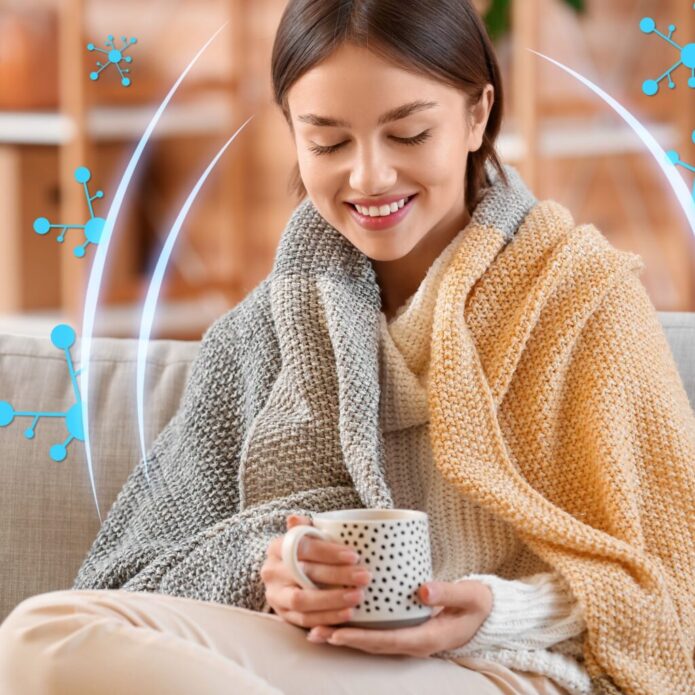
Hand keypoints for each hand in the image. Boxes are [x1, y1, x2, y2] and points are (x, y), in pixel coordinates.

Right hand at [260, 515, 372, 627]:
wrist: (285, 576)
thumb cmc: (303, 552)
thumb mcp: (304, 535)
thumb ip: (305, 527)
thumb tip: (294, 518)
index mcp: (277, 547)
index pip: (303, 547)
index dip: (328, 552)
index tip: (354, 556)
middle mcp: (272, 572)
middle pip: (305, 574)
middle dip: (338, 576)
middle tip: (364, 576)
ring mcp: (276, 595)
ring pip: (302, 600)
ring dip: (333, 600)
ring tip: (358, 596)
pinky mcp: (283, 615)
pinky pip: (304, 620)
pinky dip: (327, 618)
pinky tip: (348, 613)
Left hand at [305, 579, 492, 657]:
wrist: (487, 614)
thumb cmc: (478, 604)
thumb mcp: (470, 596)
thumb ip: (449, 592)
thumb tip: (422, 590)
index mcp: (428, 639)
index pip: (388, 642)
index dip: (361, 639)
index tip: (337, 634)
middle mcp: (414, 643)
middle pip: (373, 645)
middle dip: (344, 639)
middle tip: (314, 632)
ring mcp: (409, 637)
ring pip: (372, 640)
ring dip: (345, 635)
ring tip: (316, 628)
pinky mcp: (406, 628)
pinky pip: (378, 631)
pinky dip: (357, 626)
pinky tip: (339, 615)